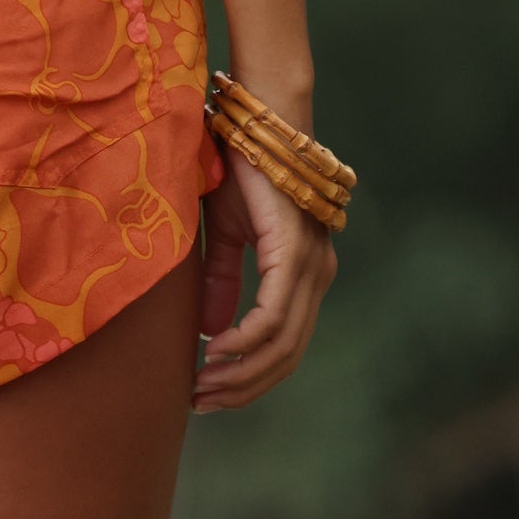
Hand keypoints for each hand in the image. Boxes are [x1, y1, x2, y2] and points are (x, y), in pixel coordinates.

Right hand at [191, 141, 336, 411]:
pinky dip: (246, 341)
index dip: (250, 379)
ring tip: (203, 384)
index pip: (285, 347)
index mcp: (304, 273)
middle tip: (202, 401)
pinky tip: (217, 350)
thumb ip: (222, 281)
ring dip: (241, 372)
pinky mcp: (295, 252)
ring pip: (284, 345)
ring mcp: (311, 266)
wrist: (252, 117)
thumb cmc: (238, 166)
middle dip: (244, 387)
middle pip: (287, 356)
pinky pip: (274, 315)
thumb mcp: (223, 233)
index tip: (210, 393)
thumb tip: (214, 334)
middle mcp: (316, 275)